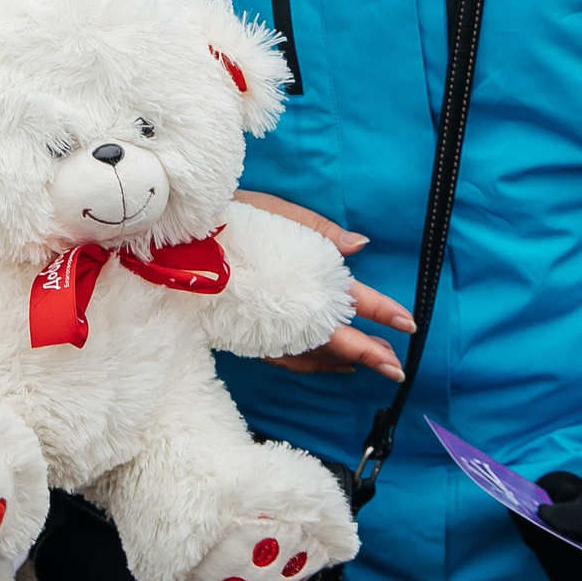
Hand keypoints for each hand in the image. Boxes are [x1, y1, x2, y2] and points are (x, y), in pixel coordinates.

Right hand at [234, 191, 414, 380]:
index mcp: (300, 276)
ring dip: (343, 361)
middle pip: (338, 338)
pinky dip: (311, 365)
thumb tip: (361, 245)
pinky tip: (328, 364)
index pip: (352, 299)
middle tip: (398, 368)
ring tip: (371, 365)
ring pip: (312, 354)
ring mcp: (266, 326)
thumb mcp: (273, 212)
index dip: (382, 312)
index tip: (410, 324)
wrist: (171, 242)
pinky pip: (286, 359)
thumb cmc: (226, 218)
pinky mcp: (248, 336)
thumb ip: (319, 231)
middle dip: (371, 353)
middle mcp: (287, 307)